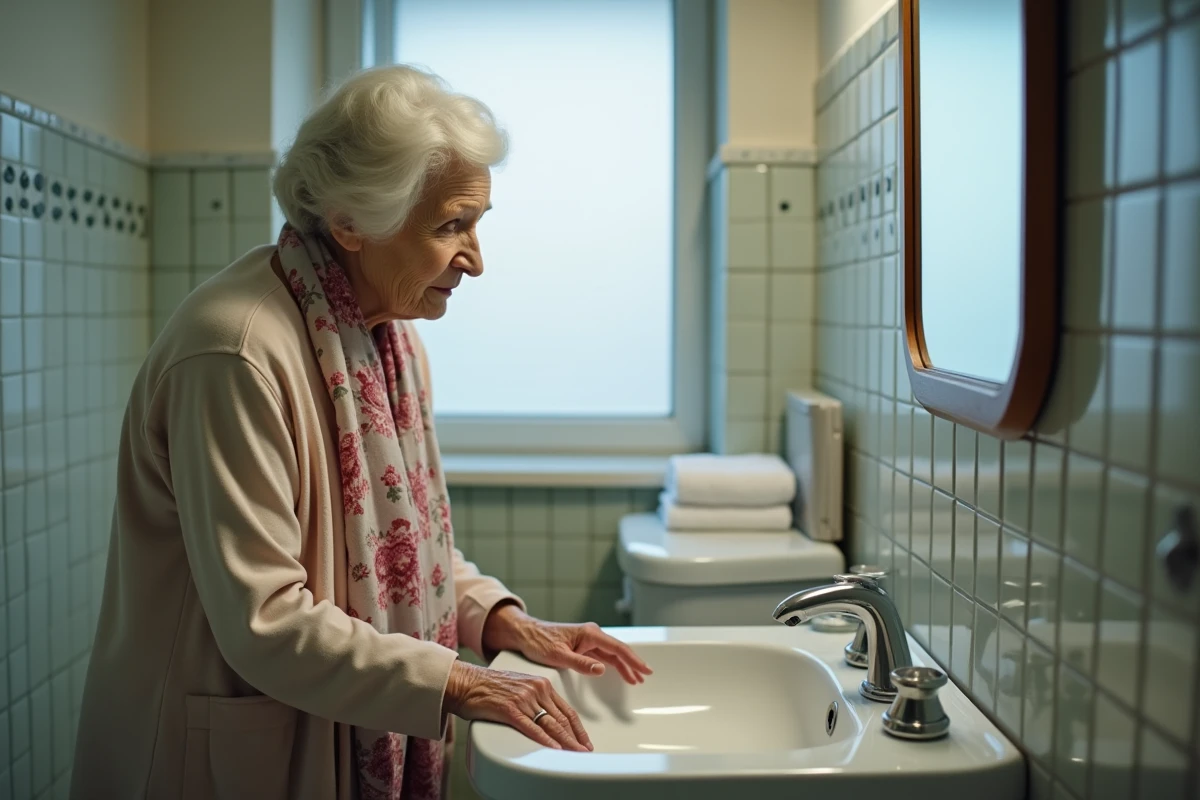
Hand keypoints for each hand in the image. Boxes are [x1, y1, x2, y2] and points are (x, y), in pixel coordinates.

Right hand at [443, 660, 591, 750]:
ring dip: (566, 742)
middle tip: (585, 752)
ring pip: (550, 724)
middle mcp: (536, 689)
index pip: (566, 709)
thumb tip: (550, 720)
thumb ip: (536, 700)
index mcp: (541, 684)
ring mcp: (523, 699)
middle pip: (562, 718)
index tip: (585, 741)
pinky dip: (544, 739)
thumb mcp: (520, 687)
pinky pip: (531, 727)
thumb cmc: (489, 686)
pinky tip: (553, 748)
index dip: (578, 728)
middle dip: (576, 738)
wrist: (466, 681)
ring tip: (575, 753)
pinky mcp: (509, 709)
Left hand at [482, 604, 652, 684]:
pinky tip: (619, 672)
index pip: (617, 648)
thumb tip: (602, 669)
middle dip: (633, 663)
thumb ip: (581, 663)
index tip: (645, 670)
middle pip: (618, 650)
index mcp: (589, 633)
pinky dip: (613, 665)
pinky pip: (603, 656)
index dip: (633, 660)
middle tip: (647, 675)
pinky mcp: (583, 645)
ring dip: (624, 665)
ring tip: (636, 678)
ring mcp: (588, 640)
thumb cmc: (539, 641)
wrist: (525, 634)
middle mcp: (591, 634)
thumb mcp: (558, 656)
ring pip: (612, 654)